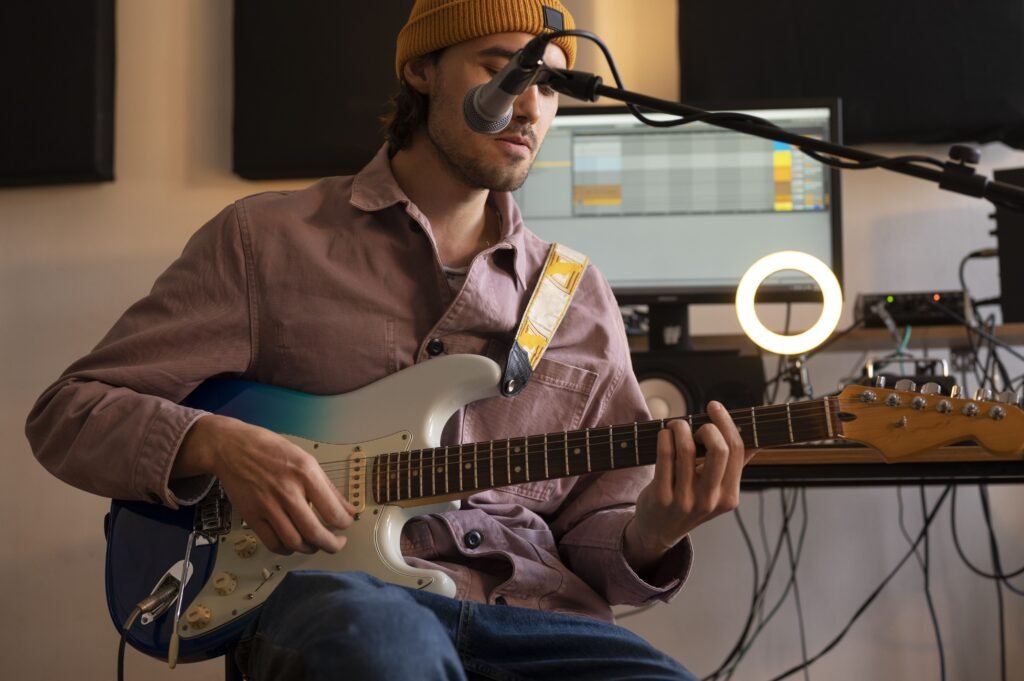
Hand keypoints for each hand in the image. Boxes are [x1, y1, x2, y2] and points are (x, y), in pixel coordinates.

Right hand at [174, 414, 354, 554]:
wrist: (231, 447)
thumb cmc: (270, 450)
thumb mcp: (305, 459)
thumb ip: (328, 487)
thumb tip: (349, 509)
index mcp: (305, 474)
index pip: (332, 510)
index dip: (344, 523)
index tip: (346, 524)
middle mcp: (287, 491)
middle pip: (314, 532)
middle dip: (331, 545)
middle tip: (337, 544)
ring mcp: (267, 506)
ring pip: (294, 542)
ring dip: (309, 549)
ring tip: (315, 544)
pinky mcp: (251, 516)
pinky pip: (272, 543)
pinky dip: (286, 550)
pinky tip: (293, 544)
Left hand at [624, 401, 754, 572]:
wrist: (658, 531)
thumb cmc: (689, 502)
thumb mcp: (717, 491)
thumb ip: (734, 466)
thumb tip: (756, 439)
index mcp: (730, 497)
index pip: (737, 451)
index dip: (726, 423)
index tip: (714, 407)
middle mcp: (710, 500)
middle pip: (719, 449)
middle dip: (708, 426)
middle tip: (697, 424)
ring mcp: (685, 500)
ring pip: (687, 449)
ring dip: (680, 427)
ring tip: (676, 426)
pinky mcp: (661, 497)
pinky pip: (665, 457)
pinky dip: (665, 438)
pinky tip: (665, 435)